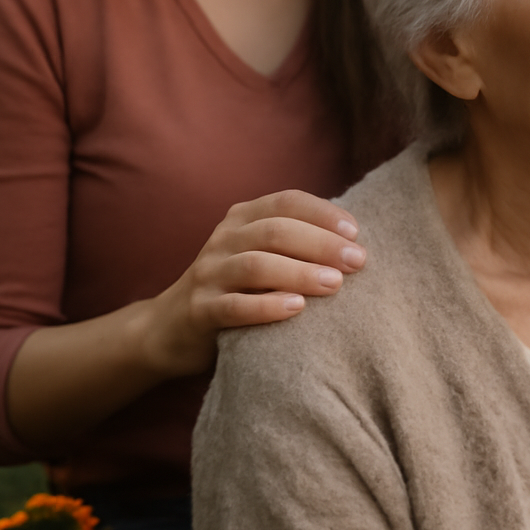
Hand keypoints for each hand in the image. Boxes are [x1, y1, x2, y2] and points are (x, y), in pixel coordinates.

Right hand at [143, 190, 365, 377]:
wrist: (172, 328)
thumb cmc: (239, 288)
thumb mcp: (262, 254)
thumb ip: (296, 242)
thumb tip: (357, 243)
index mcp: (243, 218)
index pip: (287, 201)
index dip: (323, 213)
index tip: (356, 232)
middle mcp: (223, 239)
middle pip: (276, 231)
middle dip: (322, 243)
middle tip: (357, 261)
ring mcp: (208, 273)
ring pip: (256, 265)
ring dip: (300, 272)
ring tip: (334, 284)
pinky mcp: (199, 310)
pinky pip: (233, 306)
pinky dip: (266, 306)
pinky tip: (296, 308)